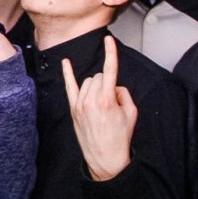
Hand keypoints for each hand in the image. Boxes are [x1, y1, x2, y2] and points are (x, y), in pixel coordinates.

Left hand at [61, 36, 136, 181]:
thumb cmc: (119, 138)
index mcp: (107, 100)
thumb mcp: (131, 113)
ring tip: (102, 105)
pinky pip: (69, 86)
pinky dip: (67, 73)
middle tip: (113, 102)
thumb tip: (114, 87)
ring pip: (89, 81)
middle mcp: (91, 100)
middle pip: (100, 76)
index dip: (111, 53)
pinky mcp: (73, 110)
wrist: (105, 159)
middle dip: (108, 83)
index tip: (109, 40)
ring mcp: (79, 104)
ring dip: (97, 86)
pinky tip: (66, 62)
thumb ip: (124, 94)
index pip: (110, 70)